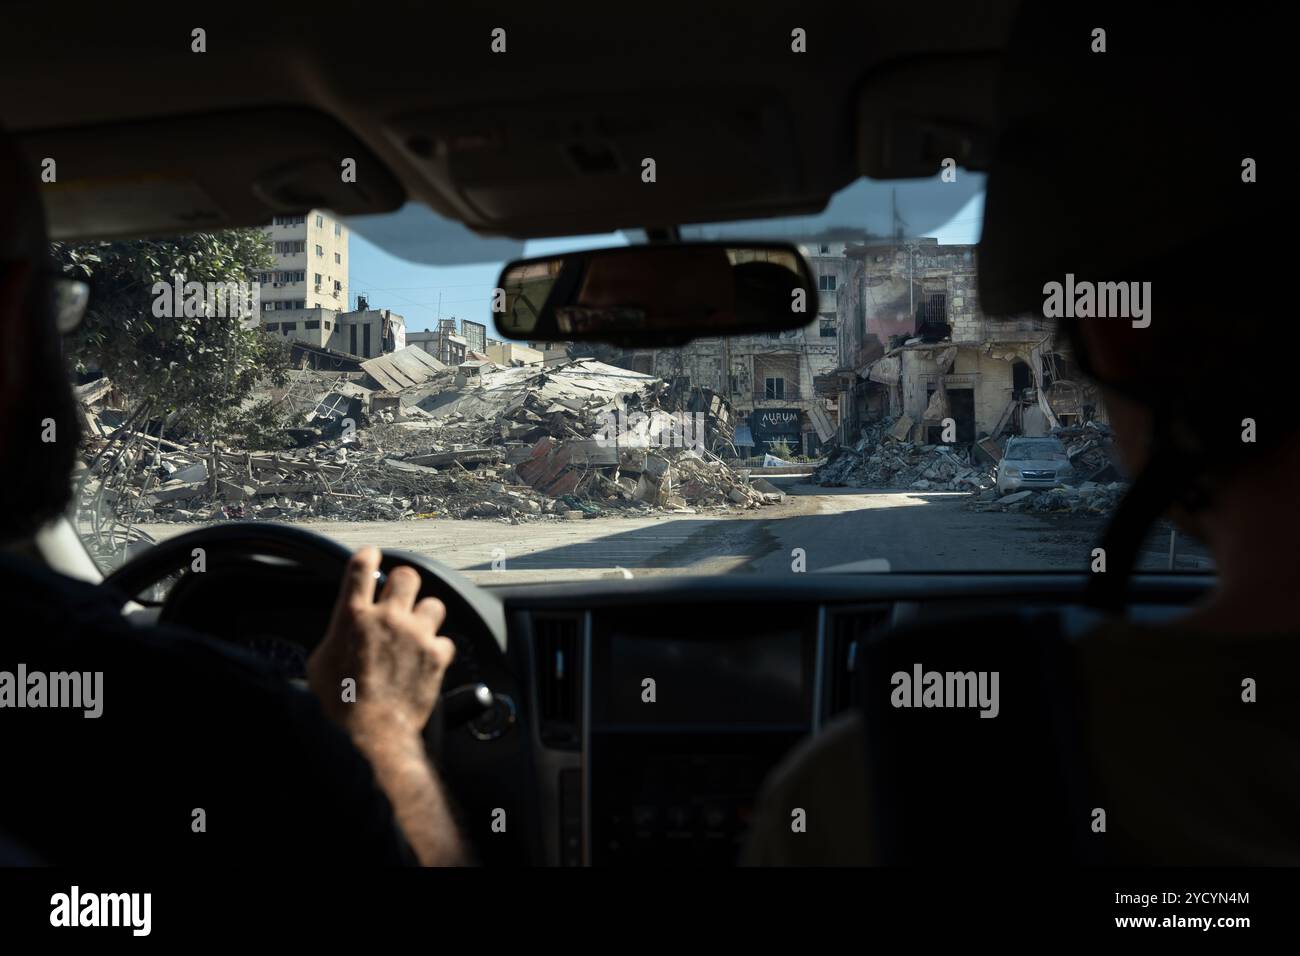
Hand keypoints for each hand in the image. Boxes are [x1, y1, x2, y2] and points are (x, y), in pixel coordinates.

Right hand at [308, 547, 455, 743]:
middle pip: (407, 575)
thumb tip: (342, 635)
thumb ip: (336, 638)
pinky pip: (445, 641)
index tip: (372, 555)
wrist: (370, 732)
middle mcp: (387, 618)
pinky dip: (438, 650)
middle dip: (405, 584)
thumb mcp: (320, 663)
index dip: (368, 556)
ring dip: (426, 616)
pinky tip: (428, 661)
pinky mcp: (436, 655)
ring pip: (434, 604)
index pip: (361, 567)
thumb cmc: (339, 703)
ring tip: (418, 632)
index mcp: (353, 616)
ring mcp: (415, 634)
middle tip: (401, 598)